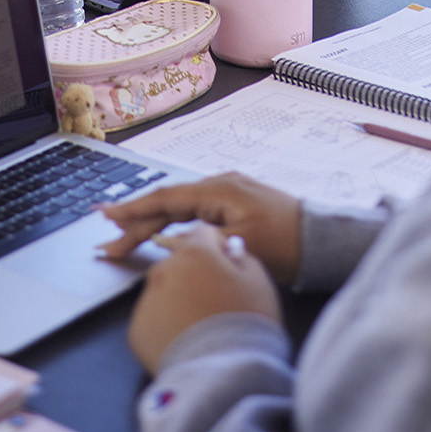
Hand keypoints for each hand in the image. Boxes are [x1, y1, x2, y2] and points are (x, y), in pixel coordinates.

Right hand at [99, 173, 303, 283]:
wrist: (324, 242)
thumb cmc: (287, 245)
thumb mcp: (239, 246)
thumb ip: (198, 242)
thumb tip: (163, 244)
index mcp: (219, 190)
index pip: (165, 199)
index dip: (133, 210)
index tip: (106, 218)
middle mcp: (220, 184)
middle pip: (169, 204)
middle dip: (137, 223)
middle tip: (108, 242)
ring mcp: (229, 192)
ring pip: (180, 208)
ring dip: (153, 224)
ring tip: (125, 239)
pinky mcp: (236, 204)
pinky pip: (195, 211)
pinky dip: (174, 222)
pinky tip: (161, 235)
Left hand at [127, 223, 281, 370]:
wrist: (223, 376)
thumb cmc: (246, 328)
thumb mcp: (259, 283)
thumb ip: (242, 258)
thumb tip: (229, 250)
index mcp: (195, 253)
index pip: (202, 234)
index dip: (217, 248)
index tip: (225, 265)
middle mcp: (164, 270)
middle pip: (179, 263)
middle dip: (194, 275)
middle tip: (215, 302)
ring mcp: (146, 300)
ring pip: (164, 292)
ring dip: (178, 301)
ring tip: (201, 327)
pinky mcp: (137, 330)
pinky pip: (153, 320)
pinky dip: (166, 327)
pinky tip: (186, 341)